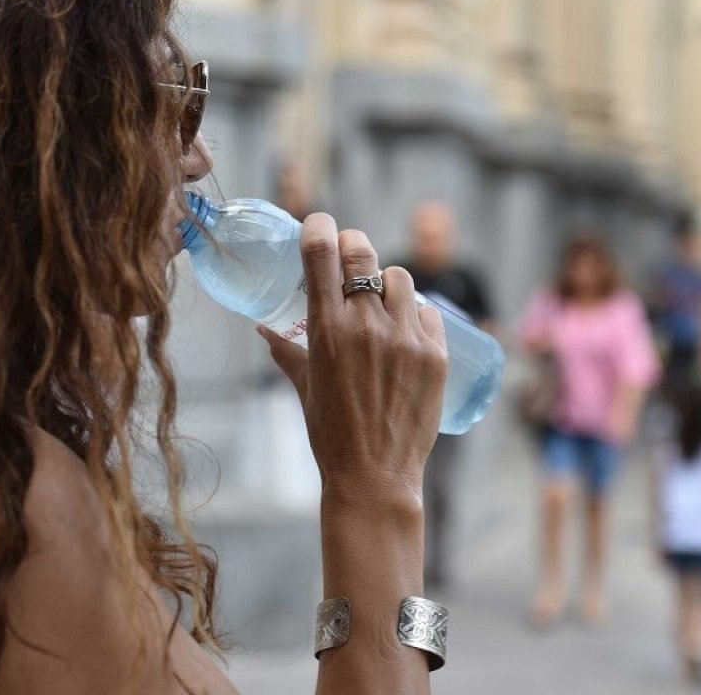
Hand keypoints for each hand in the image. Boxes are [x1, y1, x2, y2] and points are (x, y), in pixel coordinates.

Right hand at [258, 214, 447, 499]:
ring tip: (382, 306)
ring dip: (387, 284)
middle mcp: (366, 325)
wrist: (375, 476)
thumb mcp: (303, 388)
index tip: (319, 225)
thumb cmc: (331, 434)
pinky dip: (416, 315)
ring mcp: (405, 337)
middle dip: (353, 247)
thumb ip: (286, 352)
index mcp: (326, 330)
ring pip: (400, 277)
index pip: (321, 252)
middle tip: (351, 258)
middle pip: (363, 252)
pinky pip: (429, 311)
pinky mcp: (435, 353)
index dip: (319, 227)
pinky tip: (406, 336)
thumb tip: (265, 329)